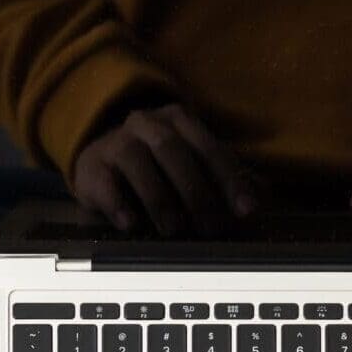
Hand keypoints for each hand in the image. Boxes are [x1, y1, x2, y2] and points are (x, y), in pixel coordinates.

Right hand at [72, 104, 264, 237]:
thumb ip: (228, 182)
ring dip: (159, 197)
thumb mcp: (196, 169)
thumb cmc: (160, 169)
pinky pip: (104, 182)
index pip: (210, 148)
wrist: (104, 163)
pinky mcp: (92, 166)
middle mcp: (148, 124)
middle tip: (211, 228)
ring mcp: (116, 142)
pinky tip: (131, 224)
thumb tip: (260, 199)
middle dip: (197, 191)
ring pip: (136, 159)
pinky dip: (118, 203)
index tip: (245, 210)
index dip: (230, 179)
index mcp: (181, 122)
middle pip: (174, 150)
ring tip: (174, 229)